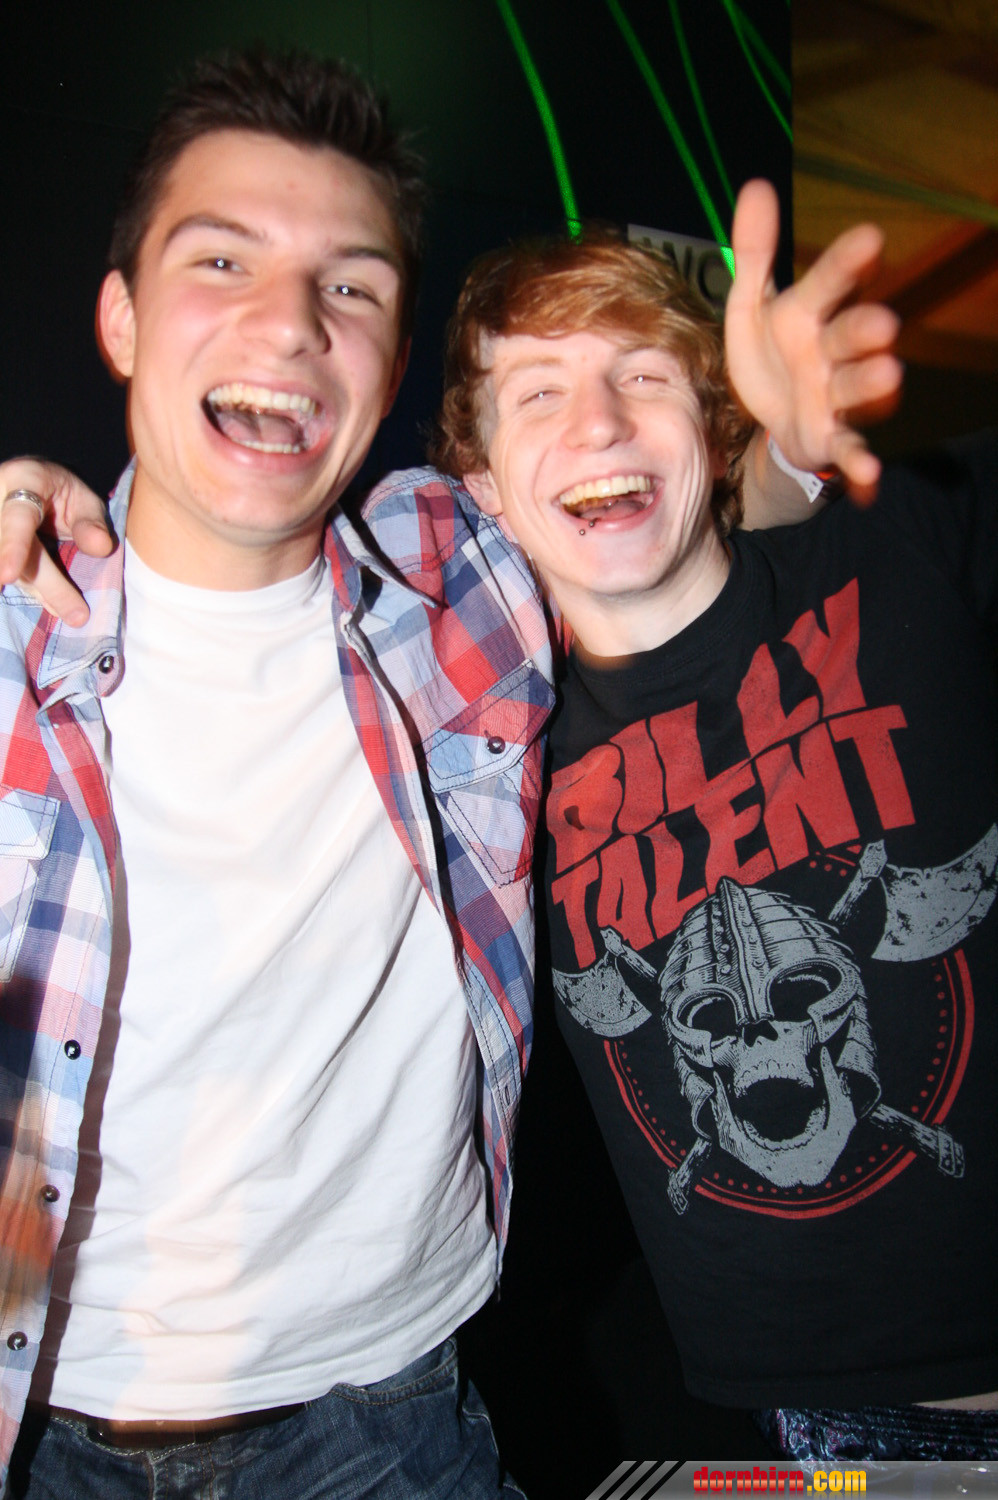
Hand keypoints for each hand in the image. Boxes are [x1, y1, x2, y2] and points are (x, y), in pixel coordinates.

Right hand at [0, 459, 114, 624]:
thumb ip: (91, 521)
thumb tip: (100, 547)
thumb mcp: (84, 499)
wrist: (34, 488)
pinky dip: (34, 592)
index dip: (12, 546)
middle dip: (46, 585)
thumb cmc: (61, 494)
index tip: (8, 575)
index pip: (16, 517)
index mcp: (23, 479)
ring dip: (40, 592)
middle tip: (78, 615)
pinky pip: (10, 575)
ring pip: (8, 568)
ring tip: (73, 611)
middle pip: (11, 549)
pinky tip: (56, 607)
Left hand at [725, 179, 901, 503]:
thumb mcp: (752, 304)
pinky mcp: (834, 436)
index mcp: (810, 313)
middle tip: (882, 323)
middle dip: (867, 329)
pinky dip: (862, 465)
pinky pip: (852, 449)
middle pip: (853, 335)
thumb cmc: (771, 351)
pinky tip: (870, 479)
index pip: (831, 281)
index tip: (870, 239)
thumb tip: (756, 186)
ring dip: (874, 383)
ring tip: (889, 377)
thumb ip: (755, 253)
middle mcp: (832, 351)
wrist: (772, 414)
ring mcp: (836, 395)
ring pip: (858, 388)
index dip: (849, 262)